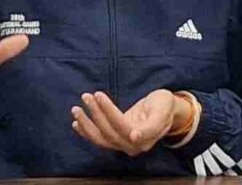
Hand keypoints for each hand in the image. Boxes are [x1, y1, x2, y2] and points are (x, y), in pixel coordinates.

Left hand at [71, 89, 191, 155]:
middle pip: (108, 132)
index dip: (108, 111)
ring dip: (86, 124)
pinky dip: (86, 132)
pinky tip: (76, 123)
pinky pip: (99, 139)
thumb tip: (135, 137)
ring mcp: (123, 144)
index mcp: (144, 139)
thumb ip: (152, 125)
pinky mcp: (117, 139)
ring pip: (101, 139)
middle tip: (86, 95)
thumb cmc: (164, 106)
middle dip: (95, 114)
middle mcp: (132, 145)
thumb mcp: (163, 110)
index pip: (120, 125)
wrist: (165, 110)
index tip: (98, 94)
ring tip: (76, 109)